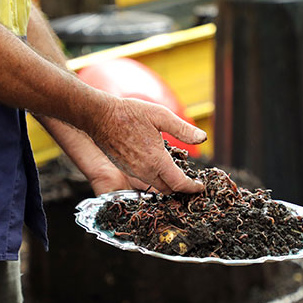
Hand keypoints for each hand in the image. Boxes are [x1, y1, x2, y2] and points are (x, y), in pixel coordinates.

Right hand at [89, 97, 206, 194]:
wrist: (99, 117)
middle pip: (168, 189)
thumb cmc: (129, 113)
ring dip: (167, 183)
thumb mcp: (160, 115)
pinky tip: (158, 166)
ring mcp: (133, 172)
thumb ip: (183, 129)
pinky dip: (155, 178)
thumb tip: (202, 138)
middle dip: (181, 188)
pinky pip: (144, 180)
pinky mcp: (125, 169)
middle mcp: (144, 170)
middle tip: (190, 180)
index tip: (200, 186)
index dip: (192, 188)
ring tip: (177, 174)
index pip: (179, 183)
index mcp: (156, 160)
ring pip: (155, 186)